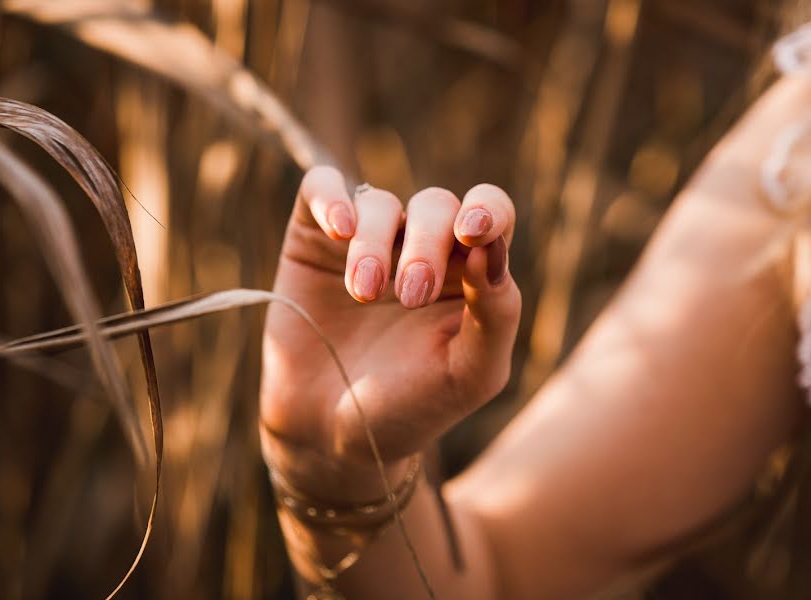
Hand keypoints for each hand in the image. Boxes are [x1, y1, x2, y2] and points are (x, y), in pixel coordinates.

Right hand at [260, 166, 519, 497]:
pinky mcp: (314, 239)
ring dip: (374, 245)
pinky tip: (339, 230)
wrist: (328, 437)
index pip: (492, 214)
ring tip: (363, 294)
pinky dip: (331, 198)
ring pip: (380, 203)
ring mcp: (368, 241)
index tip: (472, 234)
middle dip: (426, 245)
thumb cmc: (410, 408)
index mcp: (470, 273)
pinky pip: (322, 188)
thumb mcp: (469, 374)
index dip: (488, 210)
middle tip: (408, 297)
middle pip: (436, 205)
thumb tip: (492, 249)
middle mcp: (422, 247)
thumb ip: (496, 314)